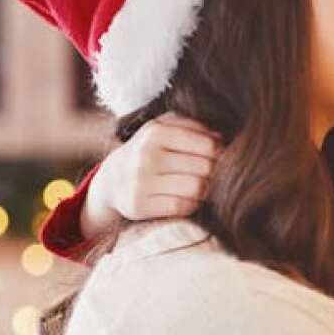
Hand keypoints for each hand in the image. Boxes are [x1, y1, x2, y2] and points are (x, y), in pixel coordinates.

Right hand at [80, 113, 221, 237]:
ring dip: (204, 190)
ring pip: (196, 188)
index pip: (208, 145)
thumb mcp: (165, 129)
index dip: (220, 153)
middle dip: (213, 173)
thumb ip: (194, 127)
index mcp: (156, 132)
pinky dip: (191, 204)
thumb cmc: (149, 151)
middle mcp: (146, 156)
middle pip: (205, 168)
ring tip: (198, 186)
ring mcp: (140, 182)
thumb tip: (221, 139)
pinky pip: (182, 207)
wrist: (112, 179)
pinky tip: (186, 198)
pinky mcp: (138, 205)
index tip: (217, 157)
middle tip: (209, 174)